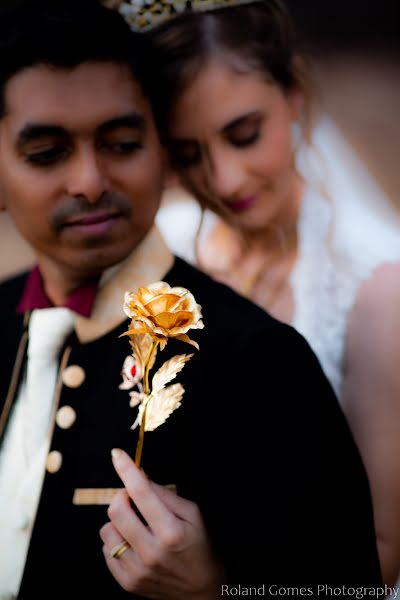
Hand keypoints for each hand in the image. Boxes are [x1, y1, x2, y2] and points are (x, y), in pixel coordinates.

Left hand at [100, 449, 224, 598]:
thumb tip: (141, 475)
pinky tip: (133, 543)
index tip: (117, 454)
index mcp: (171, 531)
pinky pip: (106, 551)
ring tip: (135, 525)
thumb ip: (166, 495)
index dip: (127, 469)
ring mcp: (138, 570)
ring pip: (107, 530)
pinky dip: (116, 541)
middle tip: (132, 497)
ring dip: (117, 521)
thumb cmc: (199, 546)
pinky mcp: (127, 583)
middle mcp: (152, 552)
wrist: (201, 592)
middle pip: (116, 510)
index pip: (141, 492)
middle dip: (121, 496)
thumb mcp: (193, 514)